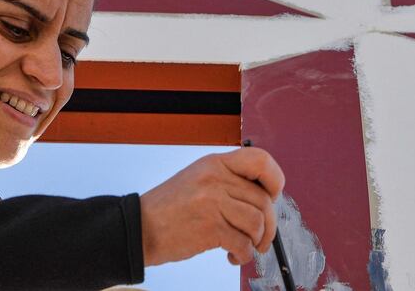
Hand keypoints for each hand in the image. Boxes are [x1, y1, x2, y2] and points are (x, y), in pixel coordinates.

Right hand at [139, 147, 284, 266]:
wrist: (140, 228)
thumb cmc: (170, 208)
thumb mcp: (199, 180)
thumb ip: (228, 182)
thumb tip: (264, 199)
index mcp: (215, 163)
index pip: (260, 159)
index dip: (274, 179)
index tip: (272, 196)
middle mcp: (216, 178)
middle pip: (263, 200)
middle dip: (268, 226)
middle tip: (260, 238)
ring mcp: (213, 201)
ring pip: (257, 222)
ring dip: (257, 242)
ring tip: (243, 247)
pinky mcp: (210, 227)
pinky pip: (244, 243)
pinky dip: (243, 255)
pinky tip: (231, 255)